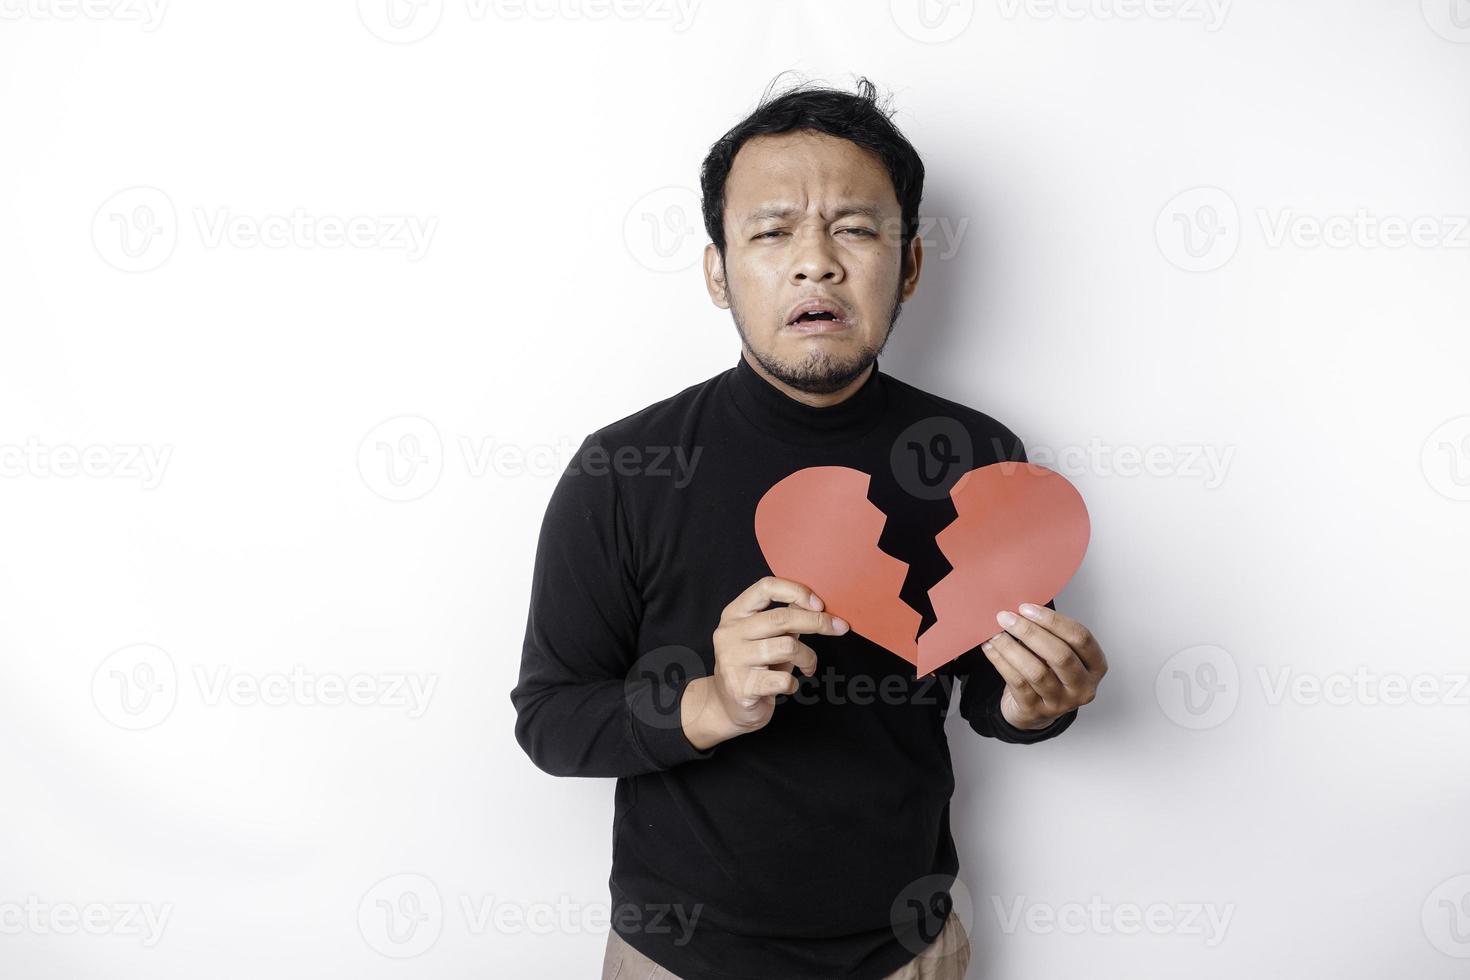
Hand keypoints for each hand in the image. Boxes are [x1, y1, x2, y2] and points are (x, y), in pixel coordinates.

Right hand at [686, 576, 849, 747]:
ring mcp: (732, 660)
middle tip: (838, 627)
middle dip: (817, 622)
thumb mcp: (768, 638)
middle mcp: (729, 633)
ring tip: (809, 666)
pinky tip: (787, 685)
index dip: (796, 591)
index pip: (766, 587)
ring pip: (787, 647)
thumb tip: (815, 602)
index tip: (819, 604)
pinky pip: (783, 680)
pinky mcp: (741, 687)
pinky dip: (794, 683)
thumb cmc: (755, 668)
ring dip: (808, 658)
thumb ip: (785, 618)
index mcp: (734, 614)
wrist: (729, 708)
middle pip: (781, 618)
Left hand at [982, 603, 1106, 730]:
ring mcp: (1060, 703)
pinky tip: (990, 648)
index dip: (1053, 621)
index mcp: (1095, 666)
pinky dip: (1001, 662)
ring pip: (1036, 671)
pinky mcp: (1036, 711)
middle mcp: (1082, 687)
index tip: (1027, 608)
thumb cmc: (1049, 673)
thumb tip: (1021, 609)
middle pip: (1060, 655)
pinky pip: (1017, 683)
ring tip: (996, 633)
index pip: (1080, 638)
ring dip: (1011, 648)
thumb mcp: (1058, 653)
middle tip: (1007, 618)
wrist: (1034, 711)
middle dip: (1030, 632)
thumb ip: (1050, 634)